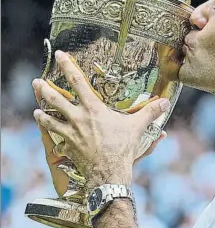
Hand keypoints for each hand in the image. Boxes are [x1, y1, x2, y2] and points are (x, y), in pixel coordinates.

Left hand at [32, 50, 169, 188]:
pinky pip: (56, 138)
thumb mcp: (137, 127)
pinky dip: (51, 134)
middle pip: (56, 99)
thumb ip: (150, 112)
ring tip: (35, 108)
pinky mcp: (68, 146)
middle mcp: (78, 118)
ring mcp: (70, 133)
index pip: (77, 82)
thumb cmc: (122, 148)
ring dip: (41, 112)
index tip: (59, 55)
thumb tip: (166, 102)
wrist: (108, 172)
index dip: (67, 66)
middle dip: (44, 89)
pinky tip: (49, 133)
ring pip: (50, 119)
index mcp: (93, 109)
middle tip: (36, 81)